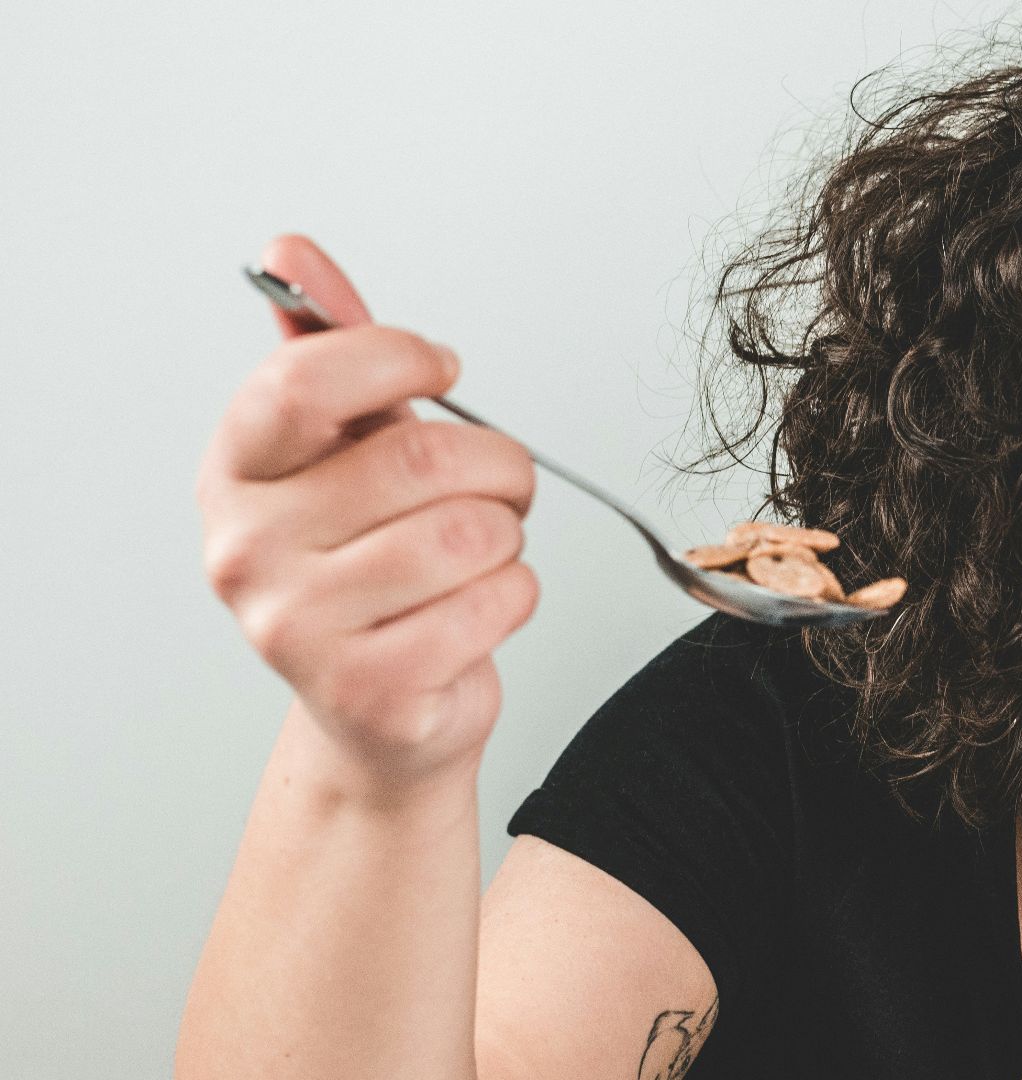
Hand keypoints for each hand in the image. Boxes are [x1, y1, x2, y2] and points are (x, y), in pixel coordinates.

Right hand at [195, 235, 539, 784]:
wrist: (377, 711)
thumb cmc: (368, 566)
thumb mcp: (346, 450)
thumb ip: (330, 349)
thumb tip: (291, 251)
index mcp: (235, 473)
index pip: (307, 379)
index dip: (398, 357)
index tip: (442, 368)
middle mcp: (246, 549)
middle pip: (420, 458)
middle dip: (498, 463)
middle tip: (501, 481)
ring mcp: (297, 628)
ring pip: (471, 533)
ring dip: (509, 535)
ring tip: (482, 551)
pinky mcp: (369, 688)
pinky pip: (496, 601)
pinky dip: (517, 595)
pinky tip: (478, 608)